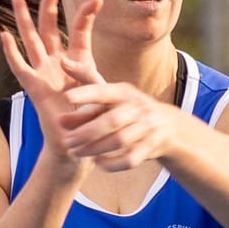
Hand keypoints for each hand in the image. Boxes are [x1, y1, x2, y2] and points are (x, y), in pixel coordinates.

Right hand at [0, 0, 104, 180]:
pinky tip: (4, 35)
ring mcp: (45, 74)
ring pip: (32, 40)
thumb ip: (93, 76)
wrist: (81, 145)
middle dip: (48, 6)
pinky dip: (12, 52)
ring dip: (24, 20)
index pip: (80, 31)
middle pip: (50, 28)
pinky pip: (21, 67)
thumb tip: (74, 64)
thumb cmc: (95, 120)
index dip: (86, 15)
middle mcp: (58, 63)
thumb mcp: (102, 93)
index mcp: (78, 61)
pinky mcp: (35, 88)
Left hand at [54, 76, 177, 174]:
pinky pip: (131, 159)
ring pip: (120, 141)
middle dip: (87, 132)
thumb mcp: (111, 93)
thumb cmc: (127, 108)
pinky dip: (113, 163)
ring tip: (75, 153)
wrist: (166, 126)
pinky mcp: (152, 147)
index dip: (86, 94)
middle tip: (66, 141)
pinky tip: (97, 163)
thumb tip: (62, 64)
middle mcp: (138, 107)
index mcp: (125, 92)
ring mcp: (147, 127)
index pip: (105, 91)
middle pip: (112, 120)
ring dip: (95, 149)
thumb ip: (86, 84)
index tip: (67, 98)